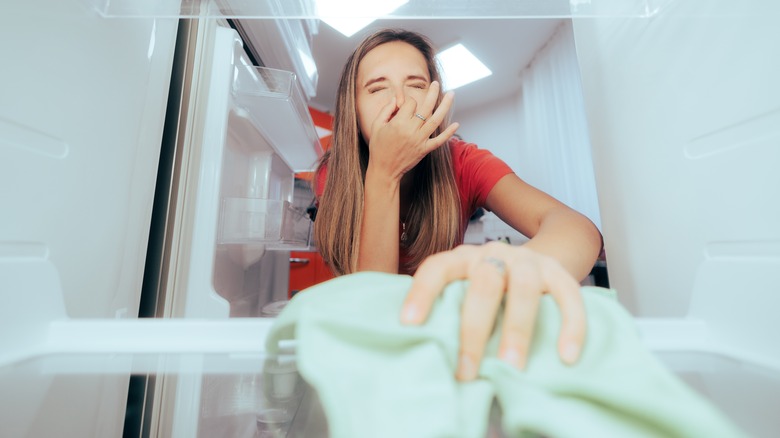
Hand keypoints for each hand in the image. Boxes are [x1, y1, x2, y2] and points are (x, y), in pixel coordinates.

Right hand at [367, 81, 458, 179]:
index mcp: (398, 123)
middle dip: (433, 93)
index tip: (403, 106)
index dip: (407, 102)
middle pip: (426, 107)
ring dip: (445, 106)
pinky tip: (457, 124)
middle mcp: (411, 130)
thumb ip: (386, 110)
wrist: (384, 170)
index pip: (410, 104)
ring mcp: (420, 140)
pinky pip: (439, 140)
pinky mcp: (425, 150)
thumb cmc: (378, 147)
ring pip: (436, 120)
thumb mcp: (376, 126)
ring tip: (451, 94)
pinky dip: (449, 133)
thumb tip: (396, 98)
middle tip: (437, 84)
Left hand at [399, 242, 585, 380]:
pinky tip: (566, 356)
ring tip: (510, 368)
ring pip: (524, 289)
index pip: (438, 268)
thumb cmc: (492, 289)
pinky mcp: (560, 273)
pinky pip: (569, 297)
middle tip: (466, 372)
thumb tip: (425, 352)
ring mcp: (529, 261)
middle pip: (483, 285)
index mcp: (464, 258)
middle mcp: (495, 254)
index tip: (408, 324)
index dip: (421, 293)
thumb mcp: (467, 290)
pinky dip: (570, 327)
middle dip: (473, 331)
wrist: (539, 261)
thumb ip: (450, 309)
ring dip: (517, 330)